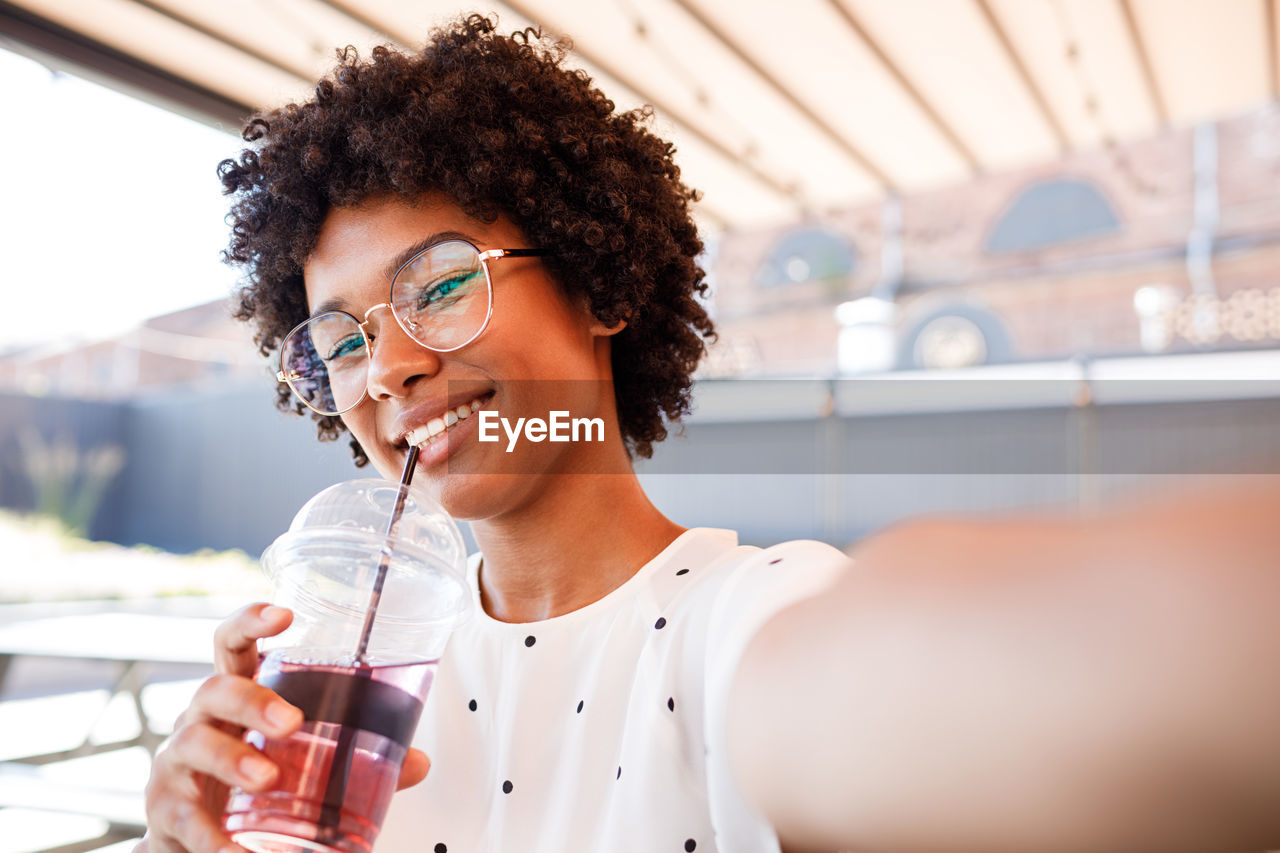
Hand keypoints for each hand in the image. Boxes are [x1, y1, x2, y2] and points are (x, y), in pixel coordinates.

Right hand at [136, 603, 430, 851]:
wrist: (191, 839)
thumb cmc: (247, 783)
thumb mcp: (299, 764)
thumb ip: (357, 761)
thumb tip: (420, 762)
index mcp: (236, 698)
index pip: (233, 645)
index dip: (251, 621)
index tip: (284, 613)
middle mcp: (201, 720)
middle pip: (215, 688)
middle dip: (253, 700)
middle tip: (292, 722)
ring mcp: (177, 764)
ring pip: (194, 743)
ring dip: (232, 759)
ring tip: (266, 780)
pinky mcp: (164, 811)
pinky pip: (182, 818)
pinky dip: (211, 837)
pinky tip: (236, 852)